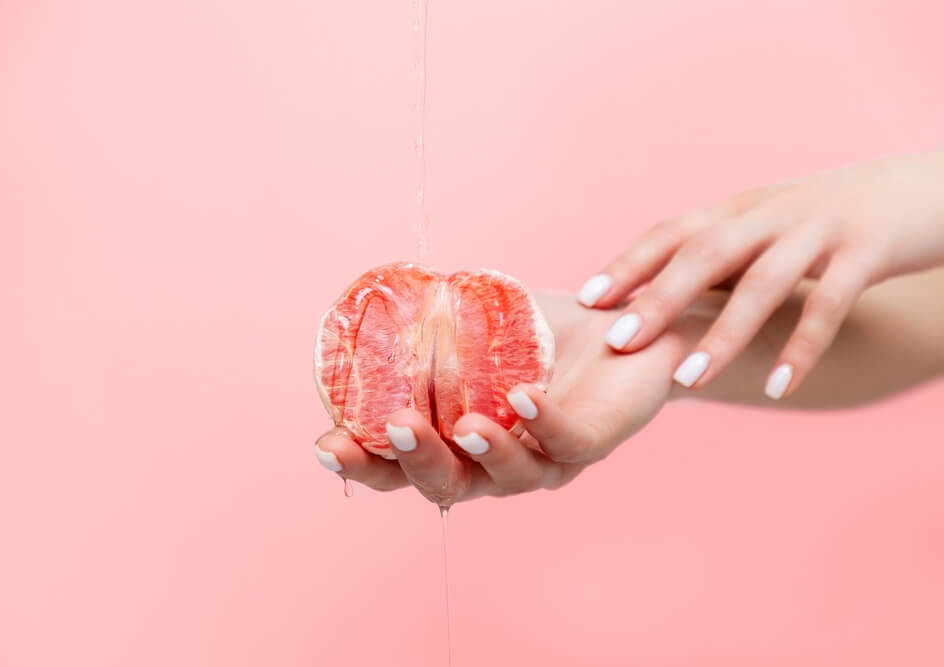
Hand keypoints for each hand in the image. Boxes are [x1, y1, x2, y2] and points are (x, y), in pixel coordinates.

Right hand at [313, 291, 691, 505]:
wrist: (632, 327)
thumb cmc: (550, 333)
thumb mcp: (484, 323)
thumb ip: (435, 321)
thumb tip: (377, 296)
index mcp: (461, 443)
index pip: (403, 466)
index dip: (364, 463)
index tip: (326, 443)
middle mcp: (500, 463)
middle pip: (448, 485)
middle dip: (416, 462)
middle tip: (396, 426)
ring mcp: (549, 459)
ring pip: (509, 476)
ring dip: (480, 453)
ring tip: (460, 426)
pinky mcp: (595, 439)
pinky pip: (567, 441)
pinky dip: (543, 422)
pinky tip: (522, 396)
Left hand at [576, 150, 943, 398]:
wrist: (928, 186)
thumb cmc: (835, 218)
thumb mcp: (772, 228)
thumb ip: (724, 255)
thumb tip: (662, 298)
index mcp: (743, 209)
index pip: (674, 231)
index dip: (629, 262)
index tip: (586, 299)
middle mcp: (772, 214)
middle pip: (705, 253)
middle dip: (657, 298)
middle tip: (617, 342)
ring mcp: (819, 230)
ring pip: (761, 282)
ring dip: (723, 334)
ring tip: (689, 380)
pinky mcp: (867, 251)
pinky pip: (829, 304)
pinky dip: (800, 346)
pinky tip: (776, 387)